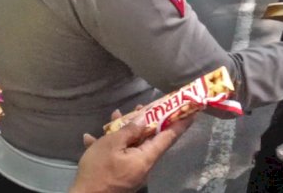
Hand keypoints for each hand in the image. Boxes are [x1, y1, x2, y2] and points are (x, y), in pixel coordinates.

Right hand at [70, 111, 193, 192]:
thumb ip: (130, 130)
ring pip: (133, 146)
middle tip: (142, 106)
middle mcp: (144, 165)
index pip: (169, 137)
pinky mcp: (121, 175)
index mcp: (146, 158)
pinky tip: (91, 138)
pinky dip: (110, 146)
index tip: (191, 111)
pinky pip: (120, 156)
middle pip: (150, 140)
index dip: (181, 123)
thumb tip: (145, 118)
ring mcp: (132, 171)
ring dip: (125, 131)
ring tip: (115, 116)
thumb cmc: (99, 170)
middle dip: (146, 122)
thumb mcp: (111, 144)